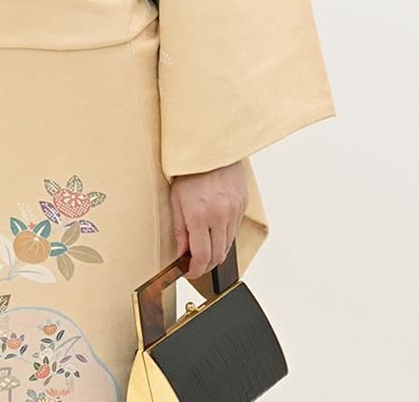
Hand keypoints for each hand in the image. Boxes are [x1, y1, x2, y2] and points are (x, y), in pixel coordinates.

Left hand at [169, 161, 247, 278]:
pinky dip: (224, 236)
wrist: (210, 146)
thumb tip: (181, 255)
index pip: (202, 256)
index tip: (188, 272)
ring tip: (203, 247)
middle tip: (194, 264)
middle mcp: (220, 214)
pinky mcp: (243, 205)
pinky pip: (234, 230)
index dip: (195, 270)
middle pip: (217, 256)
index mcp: (200, 214)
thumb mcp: (176, 199)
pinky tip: (214, 229)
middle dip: (205, 265)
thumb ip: (180, 230)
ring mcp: (234, 210)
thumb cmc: (189, 169)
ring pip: (227, 245)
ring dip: (215, 252)